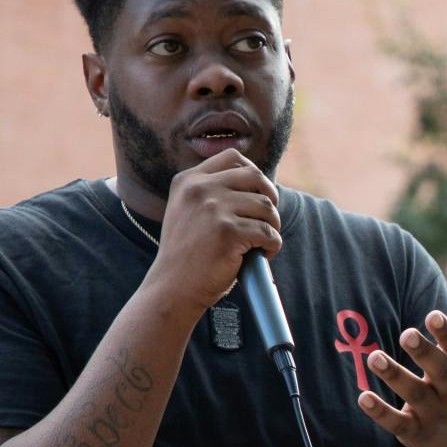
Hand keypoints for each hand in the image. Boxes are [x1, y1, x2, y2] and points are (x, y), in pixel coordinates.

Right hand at [146, 150, 282, 310]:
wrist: (172, 288)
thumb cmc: (186, 255)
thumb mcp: (188, 211)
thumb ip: (211, 193)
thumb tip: (258, 183)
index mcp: (188, 181)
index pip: (233, 158)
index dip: (254, 174)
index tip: (258, 194)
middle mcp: (199, 189)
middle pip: (255, 176)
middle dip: (270, 197)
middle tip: (268, 219)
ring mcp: (213, 209)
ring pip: (266, 206)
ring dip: (273, 225)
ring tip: (263, 242)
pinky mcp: (228, 232)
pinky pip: (268, 232)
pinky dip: (273, 245)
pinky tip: (264, 254)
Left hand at [359, 272, 446, 446]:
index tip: (433, 315)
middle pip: (440, 370)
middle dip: (424, 353)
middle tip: (406, 334)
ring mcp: (433, 412)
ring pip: (415, 394)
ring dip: (394, 376)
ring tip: (373, 357)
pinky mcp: (414, 432)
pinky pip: (397, 423)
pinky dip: (380, 413)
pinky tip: (362, 397)